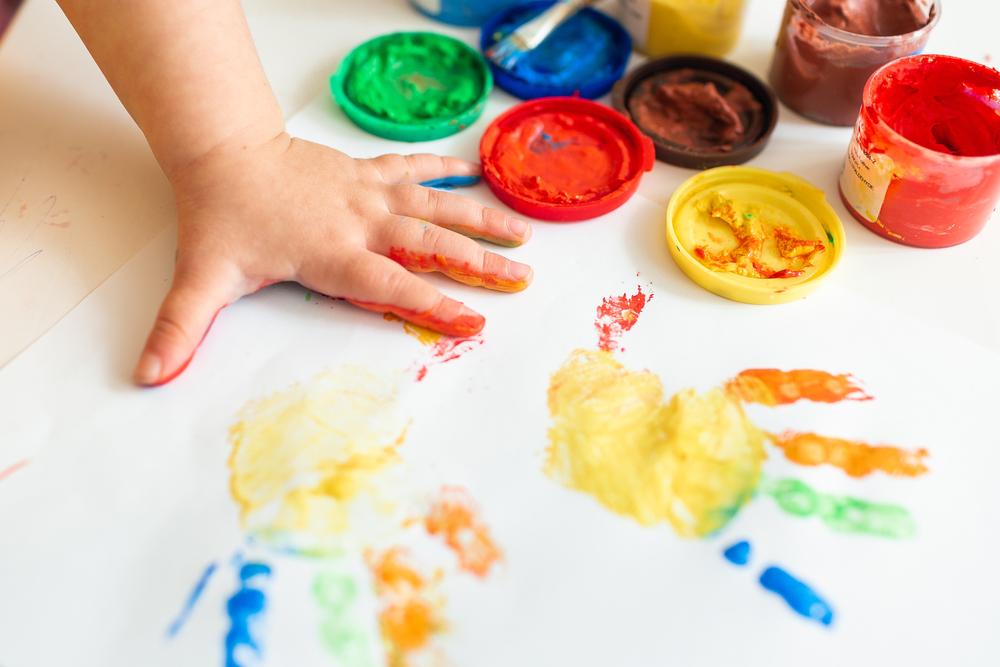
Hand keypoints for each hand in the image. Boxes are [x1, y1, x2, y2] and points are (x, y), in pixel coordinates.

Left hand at [133, 131, 533, 385]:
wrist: (223, 151)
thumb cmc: (222, 215)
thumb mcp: (203, 275)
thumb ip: (182, 326)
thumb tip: (151, 373)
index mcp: (332, 253)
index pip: (392, 284)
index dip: (435, 303)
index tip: (475, 322)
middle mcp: (360, 222)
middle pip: (431, 243)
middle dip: (480, 263)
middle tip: (522, 280)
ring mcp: (367, 193)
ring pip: (435, 204)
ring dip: (480, 218)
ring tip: (523, 232)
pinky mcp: (365, 173)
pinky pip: (412, 168)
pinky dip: (443, 170)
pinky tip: (471, 173)